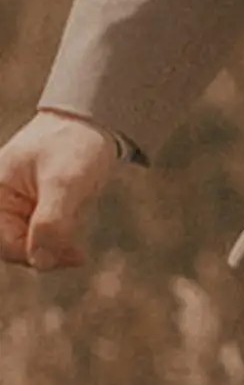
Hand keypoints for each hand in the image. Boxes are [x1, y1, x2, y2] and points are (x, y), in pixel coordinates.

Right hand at [0, 110, 124, 272]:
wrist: (93, 123)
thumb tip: (40, 261)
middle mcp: (0, 202)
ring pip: (33, 246)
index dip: (37, 254)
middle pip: (16, 248)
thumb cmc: (74, 144)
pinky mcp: (34, 210)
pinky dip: (62, 238)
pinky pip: (45, 237)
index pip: (6, 243)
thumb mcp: (64, 181)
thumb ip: (51, 221)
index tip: (73, 255)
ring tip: (78, 228)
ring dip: (57, 246)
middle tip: (78, 254)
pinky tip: (78, 226)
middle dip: (49, 251)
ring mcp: (17, 207)